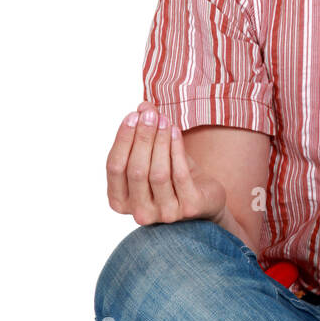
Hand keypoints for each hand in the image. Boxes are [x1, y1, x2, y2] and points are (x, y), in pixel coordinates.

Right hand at [105, 100, 227, 224]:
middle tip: (150, 114)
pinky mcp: (189, 208)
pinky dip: (176, 150)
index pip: (114, 167)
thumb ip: (145, 133)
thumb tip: (143, 106)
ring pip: (157, 173)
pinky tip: (175, 131)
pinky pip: (180, 175)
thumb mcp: (154, 154)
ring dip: (160, 142)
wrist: (205, 198)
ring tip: (164, 119)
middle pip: (136, 170)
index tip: (133, 115)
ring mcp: (164, 214)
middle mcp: (139, 212)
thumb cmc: (172, 175)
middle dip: (142, 138)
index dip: (123, 139)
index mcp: (120, 201)